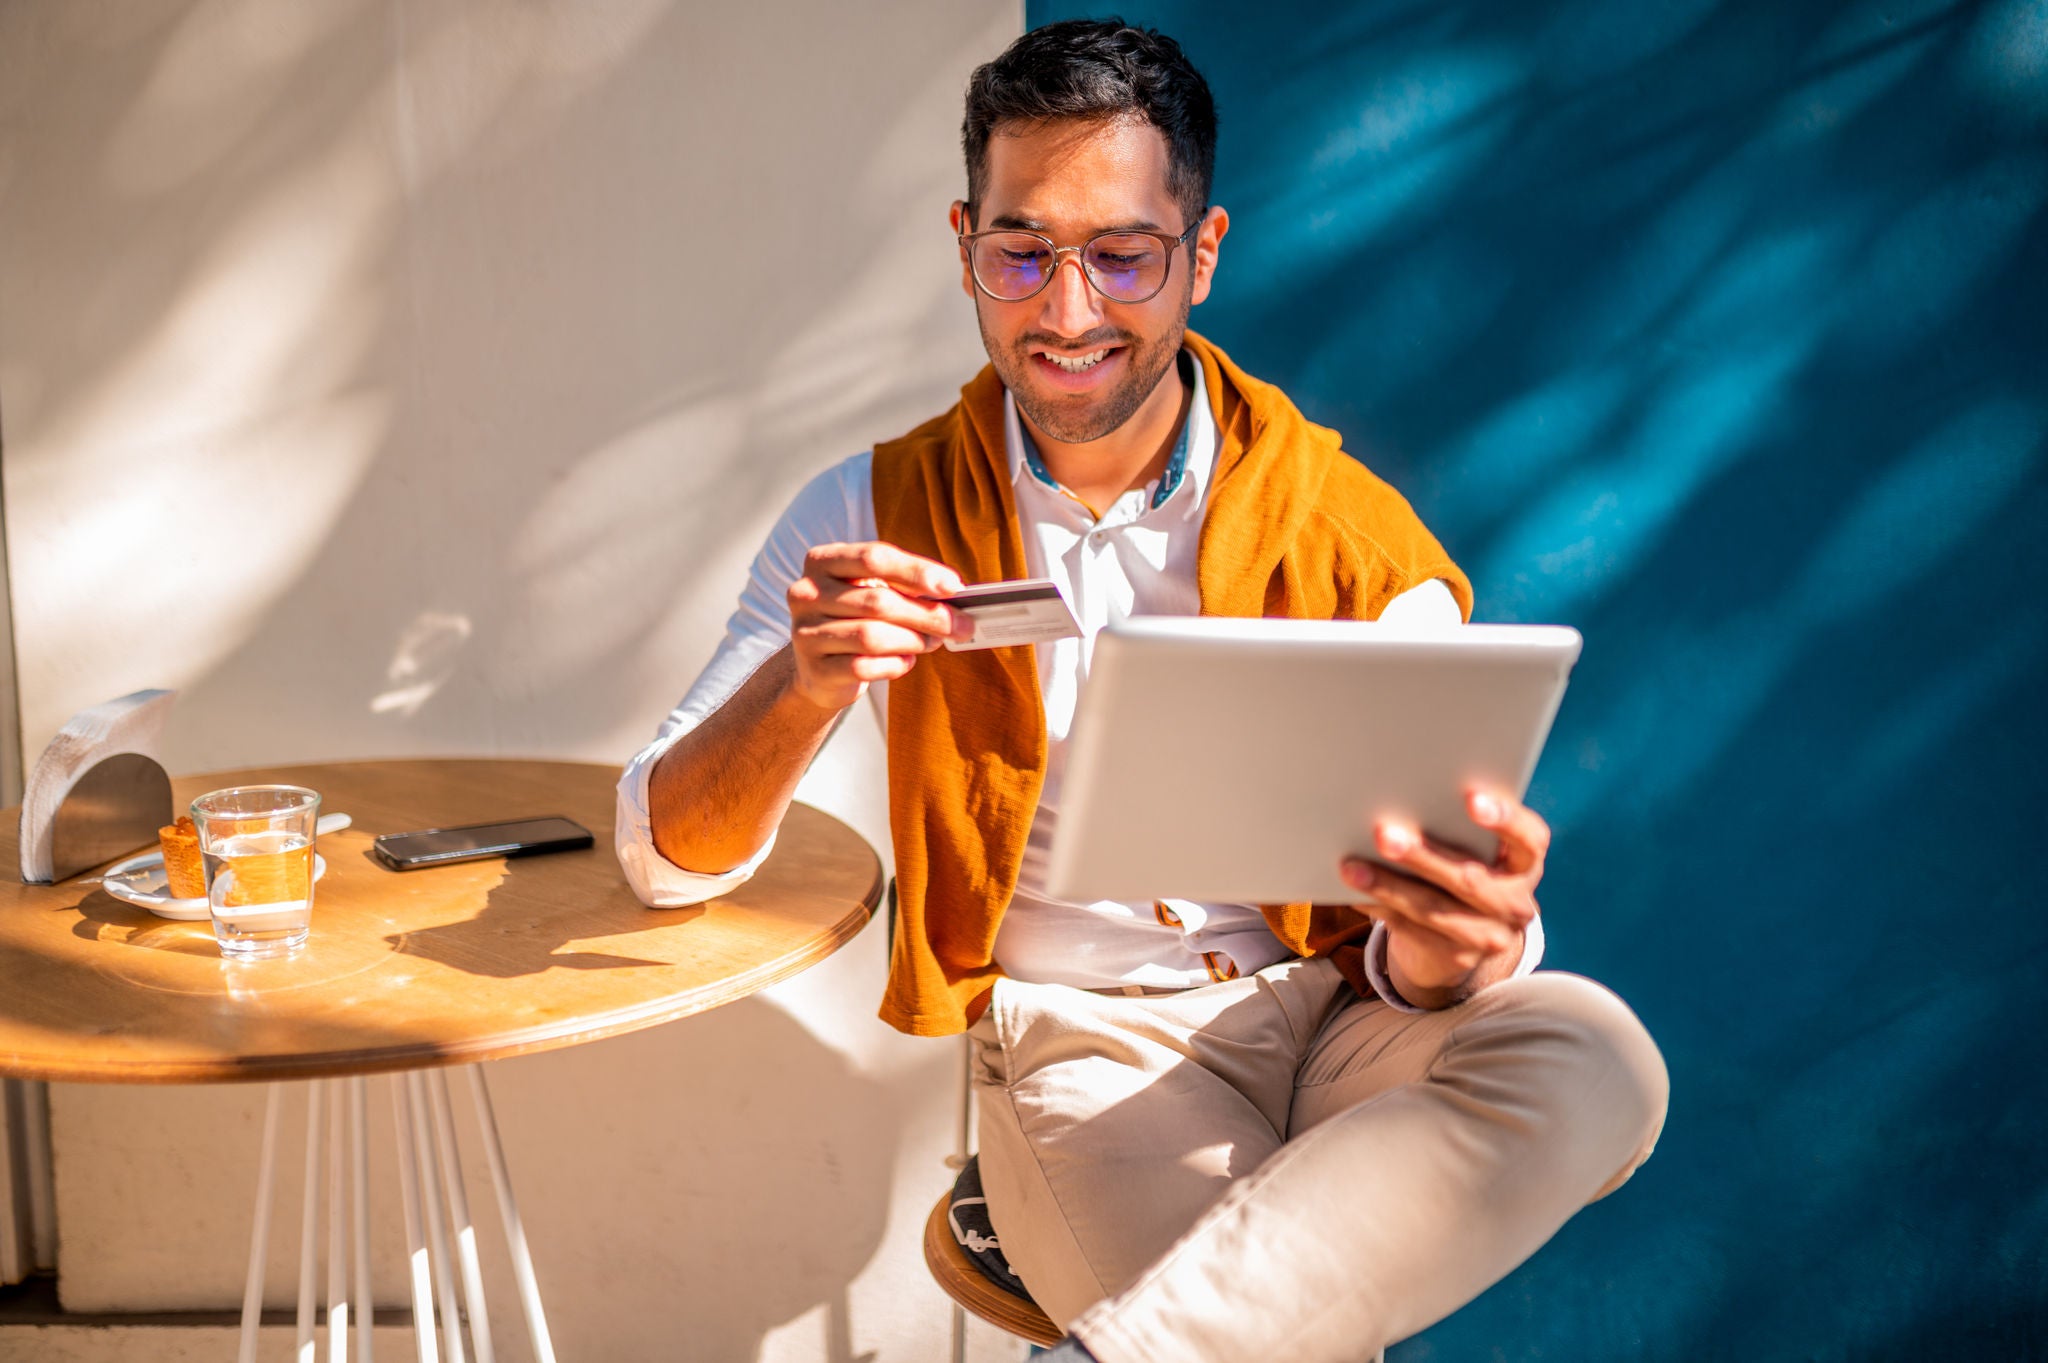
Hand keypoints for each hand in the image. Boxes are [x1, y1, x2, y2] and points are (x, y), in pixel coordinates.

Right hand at [785, 541, 972, 710]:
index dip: (916, 571)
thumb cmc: (855, 619)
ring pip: (872, 637)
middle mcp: (806, 593)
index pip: (873, 558)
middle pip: (877, 601)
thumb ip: (904, 587)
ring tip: (934, 642)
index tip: (953, 586)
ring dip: (914, 641)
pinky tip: (906, 661)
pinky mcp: (814, 670)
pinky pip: (864, 667)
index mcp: (822, 561)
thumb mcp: (872, 591)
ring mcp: (805, 633)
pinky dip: (895, 665)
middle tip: (961, 625)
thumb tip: (953, 593)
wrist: (819, 668)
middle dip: (927, 614)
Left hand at [1339, 788, 1548, 1001]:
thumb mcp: (1475, 852)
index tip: (1471, 798)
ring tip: (1351, 867)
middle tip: (1383, 834)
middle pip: (1469, 878)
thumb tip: (1400, 800)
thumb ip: (1458, 829)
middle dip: (1423, 856)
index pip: (1529, 838)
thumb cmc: (1464, 870)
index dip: (1504, 818)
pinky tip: (1353, 893)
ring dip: (1388, 886)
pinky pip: (1410, 929)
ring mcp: (1488, 937)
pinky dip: (1378, 907)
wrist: (1462, 941)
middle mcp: (1516, 903)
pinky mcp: (1456, 958)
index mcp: (1526, 864)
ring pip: (1433, 908)